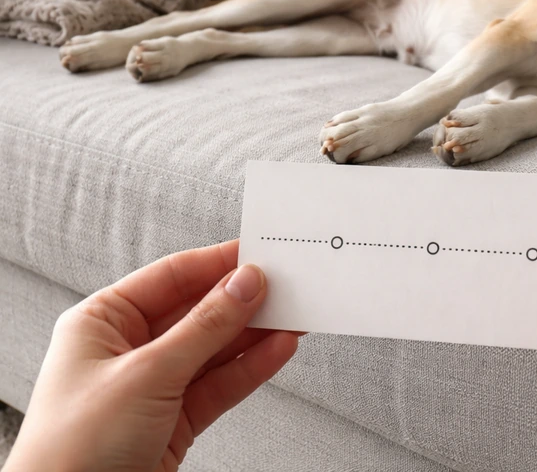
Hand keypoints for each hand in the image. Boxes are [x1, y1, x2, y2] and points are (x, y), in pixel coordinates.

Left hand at [6, 240, 298, 471]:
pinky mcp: (175, 420)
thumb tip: (244, 285)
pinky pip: (221, 383)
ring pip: (216, 348)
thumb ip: (204, 327)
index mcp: (102, 322)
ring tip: (294, 316)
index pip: (172, 277)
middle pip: (199, 311)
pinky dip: (251, 368)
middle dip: (243, 301)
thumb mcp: (145, 375)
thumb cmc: (70, 452)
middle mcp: (127, 350)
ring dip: (256, 334)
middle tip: (286, 287)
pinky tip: (278, 350)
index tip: (260, 256)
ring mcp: (153, 386)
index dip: (218, 264)